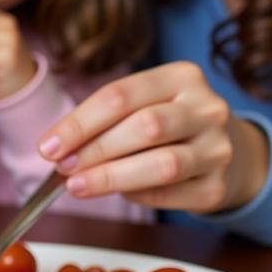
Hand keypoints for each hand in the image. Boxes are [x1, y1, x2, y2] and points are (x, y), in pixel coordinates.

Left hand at [37, 61, 269, 211]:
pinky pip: (169, 194)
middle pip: (144, 127)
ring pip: (161, 165)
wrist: (224, 151)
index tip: (48, 146)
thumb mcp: (141, 104)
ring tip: (77, 185)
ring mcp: (218, 148)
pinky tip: (118, 192)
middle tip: (62, 167)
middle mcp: (207, 108)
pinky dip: (136, 195)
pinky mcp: (217, 186)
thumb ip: (104, 120)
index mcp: (181, 77)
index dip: (79, 123)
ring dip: (111, 177)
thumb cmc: (166, 123)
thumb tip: (57, 148)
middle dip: (95, 150)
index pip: (120, 95)